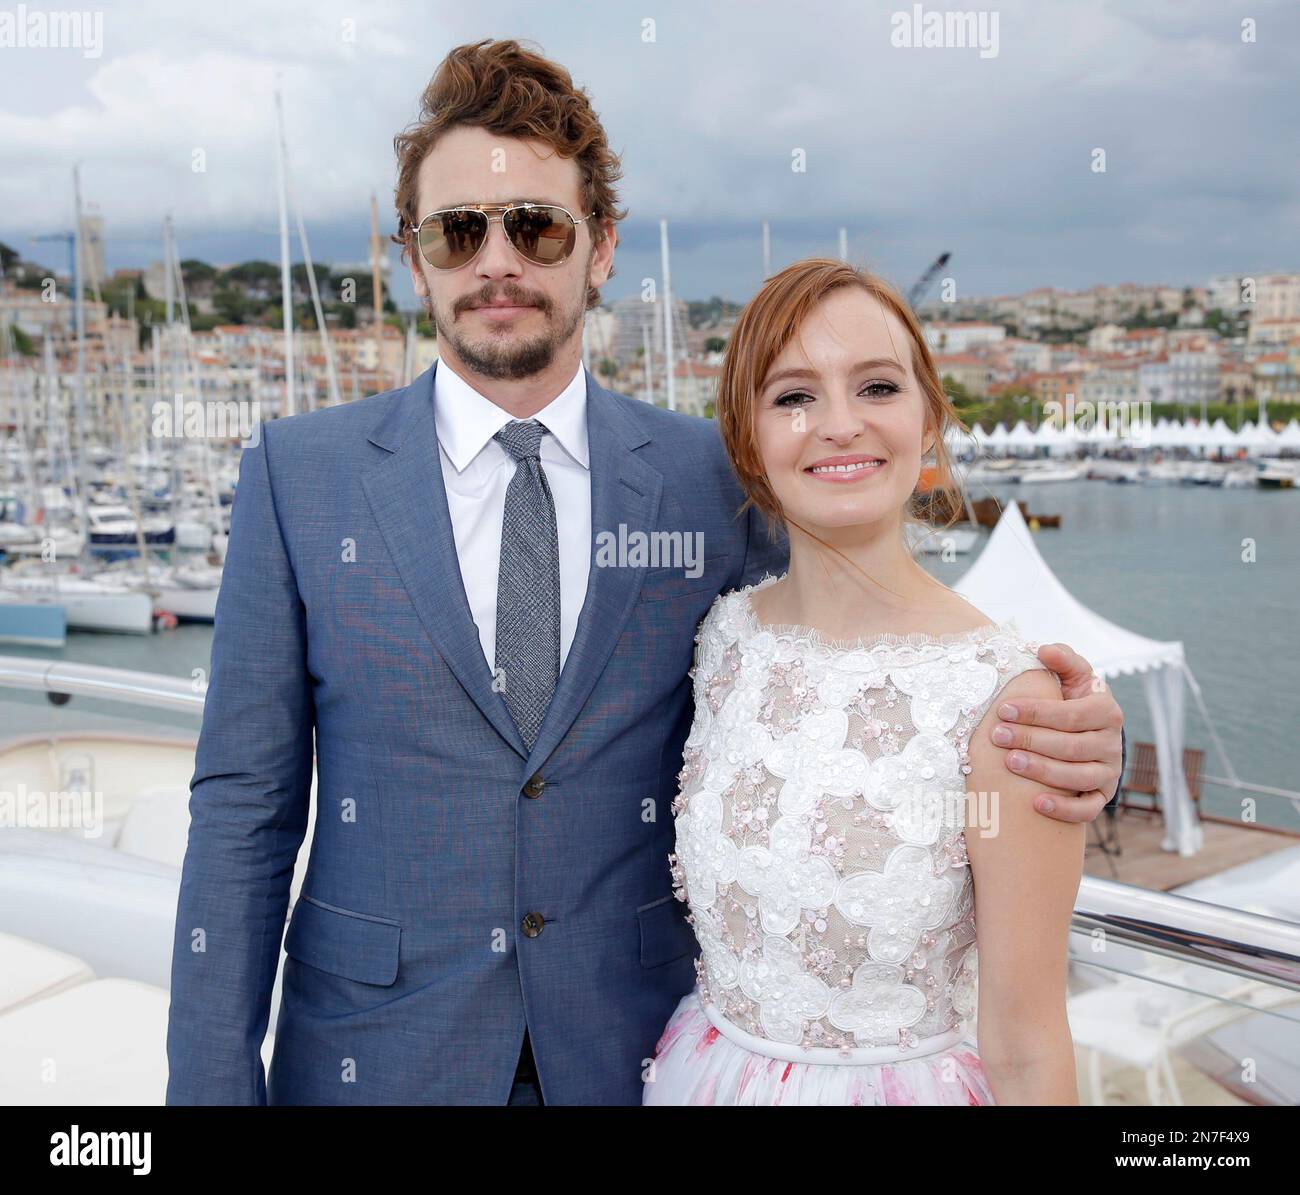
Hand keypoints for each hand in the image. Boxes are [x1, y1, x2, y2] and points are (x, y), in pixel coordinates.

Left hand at [990, 643, 1123, 822]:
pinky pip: (1088, 809)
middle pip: (1071, 746)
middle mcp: (1112, 743)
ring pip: (1077, 777)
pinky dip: (1065, 809)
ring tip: (1009, 762)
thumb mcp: (1072, 676)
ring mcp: (1109, 772)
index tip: (1003, 709)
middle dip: (1031, 740)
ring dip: (1042, 771)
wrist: (1087, 733)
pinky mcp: (1102, 795)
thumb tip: (1044, 650)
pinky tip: (1036, 804)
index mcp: (1106, 711)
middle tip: (996, 735)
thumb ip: (1062, 660)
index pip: (1071, 714)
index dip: (1036, 712)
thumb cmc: (1071, 699)